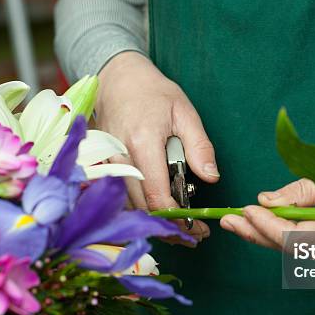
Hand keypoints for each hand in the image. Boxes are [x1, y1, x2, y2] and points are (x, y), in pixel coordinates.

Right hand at [96, 52, 219, 245]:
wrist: (118, 79)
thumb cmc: (154, 93)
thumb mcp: (185, 113)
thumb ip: (200, 146)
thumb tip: (211, 178)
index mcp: (142, 143)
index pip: (157, 195)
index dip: (178, 218)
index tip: (198, 228)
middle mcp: (120, 158)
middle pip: (142, 208)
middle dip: (169, 227)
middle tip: (194, 235)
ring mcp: (107, 164)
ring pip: (129, 208)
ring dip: (154, 224)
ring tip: (181, 231)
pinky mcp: (103, 167)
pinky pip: (120, 199)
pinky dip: (140, 212)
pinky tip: (159, 215)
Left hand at [220, 178, 314, 249]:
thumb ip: (304, 191)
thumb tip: (266, 202)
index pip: (300, 239)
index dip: (270, 227)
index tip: (247, 209)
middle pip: (294, 248)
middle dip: (258, 234)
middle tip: (227, 221)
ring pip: (297, 245)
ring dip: (265, 233)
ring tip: (235, 221)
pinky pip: (306, 237)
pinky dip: (280, 229)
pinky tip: (261, 219)